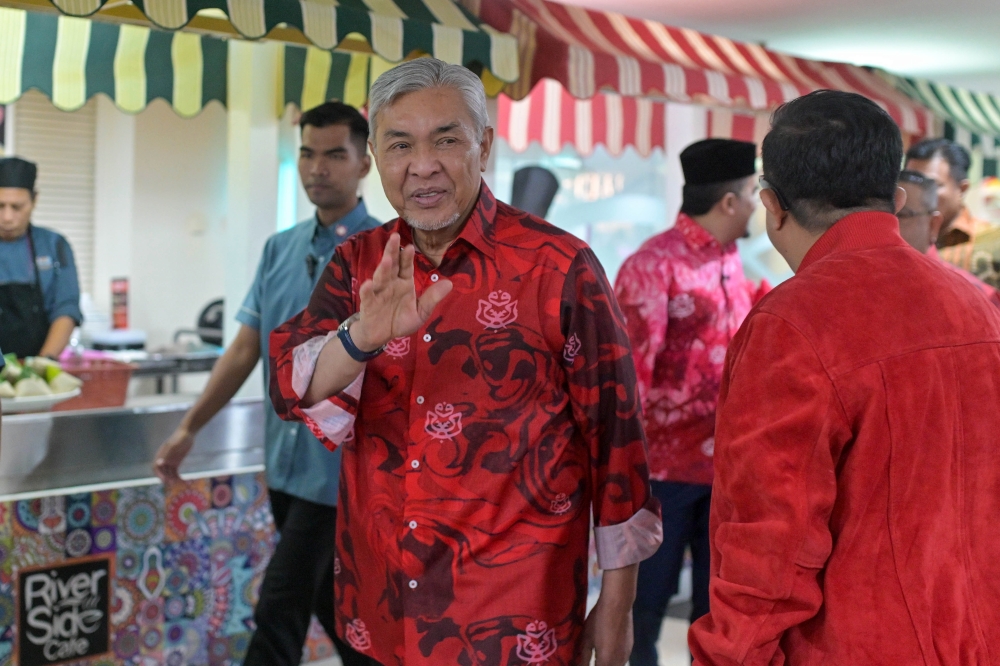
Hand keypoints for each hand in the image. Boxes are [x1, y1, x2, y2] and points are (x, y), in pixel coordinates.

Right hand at [153, 427, 194, 482]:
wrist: (188, 433)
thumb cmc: (180, 438)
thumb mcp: (174, 446)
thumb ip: (167, 454)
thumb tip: (159, 463)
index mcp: (161, 455)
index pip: (156, 467)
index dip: (158, 474)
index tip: (164, 480)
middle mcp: (164, 459)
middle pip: (163, 472)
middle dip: (167, 479)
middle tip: (173, 484)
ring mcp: (170, 461)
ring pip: (169, 473)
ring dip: (173, 479)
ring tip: (180, 484)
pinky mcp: (176, 462)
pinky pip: (175, 472)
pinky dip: (178, 477)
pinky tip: (183, 481)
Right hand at [352, 233, 452, 350]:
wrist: (380, 335)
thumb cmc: (400, 320)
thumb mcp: (420, 312)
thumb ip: (432, 298)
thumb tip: (450, 283)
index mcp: (404, 283)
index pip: (406, 267)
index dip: (407, 257)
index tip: (410, 246)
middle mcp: (391, 283)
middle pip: (392, 265)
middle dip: (392, 252)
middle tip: (394, 237)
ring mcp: (378, 292)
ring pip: (380, 277)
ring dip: (383, 268)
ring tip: (386, 259)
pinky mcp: (368, 303)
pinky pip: (367, 295)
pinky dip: (367, 290)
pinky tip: (368, 283)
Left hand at [578, 599, 633, 665]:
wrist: (618, 604)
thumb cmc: (598, 620)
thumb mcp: (587, 639)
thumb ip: (584, 657)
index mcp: (606, 662)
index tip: (586, 662)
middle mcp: (619, 662)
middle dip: (599, 665)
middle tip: (590, 659)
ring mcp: (626, 655)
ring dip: (607, 663)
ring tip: (597, 655)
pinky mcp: (630, 648)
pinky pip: (621, 659)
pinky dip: (614, 659)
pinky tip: (608, 649)